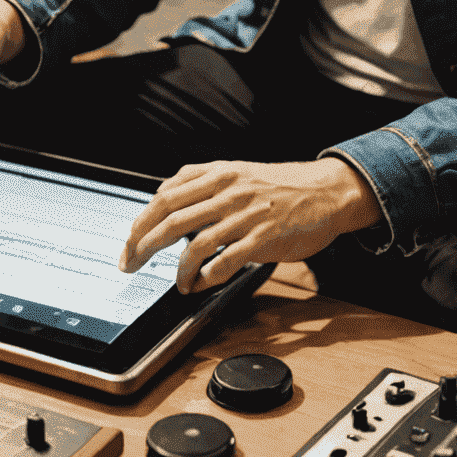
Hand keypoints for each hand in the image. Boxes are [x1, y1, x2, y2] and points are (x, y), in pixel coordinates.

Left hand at [118, 158, 381, 294]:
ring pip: (194, 244)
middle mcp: (227, 192)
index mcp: (218, 174)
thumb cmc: (282, 186)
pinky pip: (224, 262)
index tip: (129, 240)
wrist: (327, 191)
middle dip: (143, 245)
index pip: (165, 196)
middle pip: (171, 219)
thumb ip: (204, 184)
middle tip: (131, 264)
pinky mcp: (262, 239)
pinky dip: (206, 277)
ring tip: (177, 282)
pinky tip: (202, 284)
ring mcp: (244, 216)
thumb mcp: (239, 173)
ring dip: (178, 269)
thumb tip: (167, 201)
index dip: (140, 220)